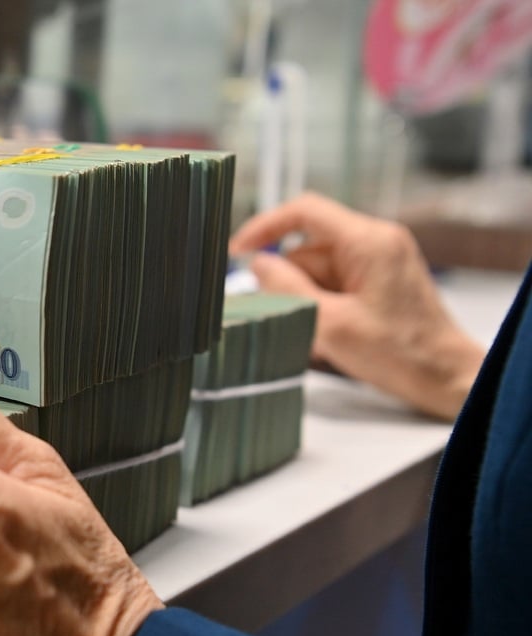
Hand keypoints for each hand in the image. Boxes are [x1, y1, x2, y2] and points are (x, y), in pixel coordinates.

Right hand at [229, 193, 484, 420]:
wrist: (445, 377)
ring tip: (323, 336)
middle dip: (291, 284)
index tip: (238, 251)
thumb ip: (288, 290)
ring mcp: (379, 260)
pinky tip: (333, 335)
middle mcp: (376, 242)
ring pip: (317, 270)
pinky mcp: (379, 279)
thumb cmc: (400, 354)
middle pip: (308, 249)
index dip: (265, 227)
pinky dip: (323, 306)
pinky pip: (334, 283)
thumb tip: (258, 265)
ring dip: (308, 300)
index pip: (305, 211)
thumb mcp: (330, 324)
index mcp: (368, 242)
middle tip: (293, 320)